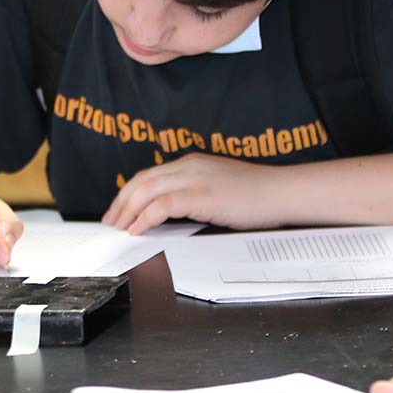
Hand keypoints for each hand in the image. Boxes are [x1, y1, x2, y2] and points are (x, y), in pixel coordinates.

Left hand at [103, 154, 281, 233]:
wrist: (280, 192)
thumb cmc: (257, 194)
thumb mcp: (220, 186)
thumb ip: (197, 192)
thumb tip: (175, 211)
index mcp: (193, 162)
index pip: (151, 174)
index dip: (130, 192)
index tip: (120, 209)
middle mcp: (190, 166)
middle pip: (142, 180)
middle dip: (121, 201)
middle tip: (111, 221)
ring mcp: (195, 178)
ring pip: (146, 190)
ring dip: (127, 210)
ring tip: (120, 227)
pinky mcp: (200, 195)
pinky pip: (161, 205)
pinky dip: (145, 218)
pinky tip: (138, 230)